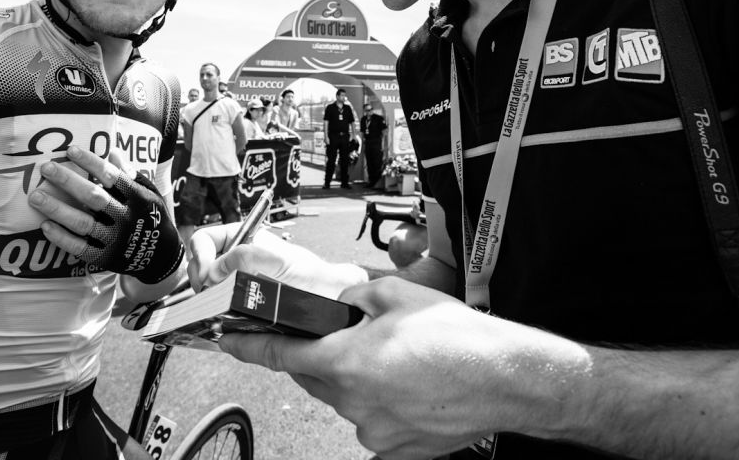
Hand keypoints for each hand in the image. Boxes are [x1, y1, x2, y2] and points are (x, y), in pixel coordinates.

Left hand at [30, 145, 182, 283]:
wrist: (161, 256)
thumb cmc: (151, 216)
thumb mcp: (148, 193)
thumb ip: (130, 175)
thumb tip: (113, 151)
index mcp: (137, 197)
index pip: (111, 176)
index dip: (90, 162)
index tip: (70, 150)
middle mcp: (125, 217)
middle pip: (93, 197)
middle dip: (68, 181)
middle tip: (46, 168)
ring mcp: (114, 239)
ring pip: (82, 223)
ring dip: (57, 209)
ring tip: (35, 196)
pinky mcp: (104, 257)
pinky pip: (79, 247)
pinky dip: (61, 237)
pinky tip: (45, 225)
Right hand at [187, 222, 365, 298]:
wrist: (332, 305)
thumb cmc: (314, 279)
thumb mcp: (281, 262)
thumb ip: (246, 258)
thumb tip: (215, 271)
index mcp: (245, 239)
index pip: (206, 239)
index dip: (199, 255)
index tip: (205, 276)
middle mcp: (239, 260)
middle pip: (201, 264)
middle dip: (200, 280)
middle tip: (208, 296)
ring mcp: (238, 283)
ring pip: (206, 289)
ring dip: (206, 300)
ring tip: (215, 310)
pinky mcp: (240, 307)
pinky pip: (216, 309)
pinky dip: (214, 315)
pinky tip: (222, 322)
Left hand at [219, 276, 592, 458]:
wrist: (506, 379)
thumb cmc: (459, 338)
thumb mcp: (398, 294)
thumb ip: (357, 296)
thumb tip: (342, 301)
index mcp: (346, 362)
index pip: (281, 354)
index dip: (251, 346)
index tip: (232, 340)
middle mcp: (353, 403)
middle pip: (314, 377)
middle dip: (319, 356)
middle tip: (346, 338)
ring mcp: (374, 431)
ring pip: (346, 400)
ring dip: (357, 380)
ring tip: (398, 361)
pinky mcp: (396, 450)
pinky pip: (374, 422)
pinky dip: (382, 403)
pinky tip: (409, 387)